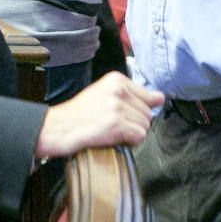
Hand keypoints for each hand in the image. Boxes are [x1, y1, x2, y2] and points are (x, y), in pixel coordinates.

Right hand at [34, 72, 164, 158]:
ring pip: (145, 125)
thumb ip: (131, 95)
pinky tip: (114, 138)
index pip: (148, 96)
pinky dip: (130, 142)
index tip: (124, 115)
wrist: (59, 128)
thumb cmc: (80, 114)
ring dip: (132, 133)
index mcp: (117, 79)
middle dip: (134, 123)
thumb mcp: (104, 94)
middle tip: (113, 125)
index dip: (138, 110)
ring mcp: (118, 106)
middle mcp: (119, 89)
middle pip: (148, 112)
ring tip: (112, 131)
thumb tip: (161, 97)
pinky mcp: (117, 123)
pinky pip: (140, 136)